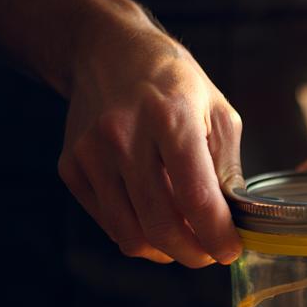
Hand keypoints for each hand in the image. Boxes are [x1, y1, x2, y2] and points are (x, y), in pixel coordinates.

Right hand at [57, 16, 242, 266]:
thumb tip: (235, 223)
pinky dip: (138, 234)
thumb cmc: (173, 82)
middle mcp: (124, 136)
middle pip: (161, 226)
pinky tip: (156, 218)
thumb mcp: (218, 113)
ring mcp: (91, 154)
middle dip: (193, 254)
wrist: (108, 52)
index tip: (232, 250)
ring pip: (131, 235)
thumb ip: (227, 170)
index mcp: (171, 119)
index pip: (197, 198)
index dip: (218, 236)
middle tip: (211, 254)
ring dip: (166, 252)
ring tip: (187, 240)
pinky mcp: (71, 167)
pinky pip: (110, 223)